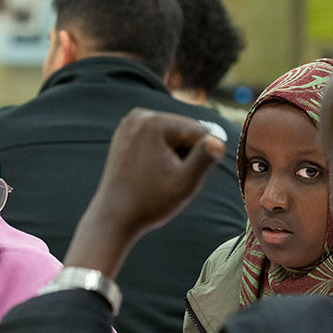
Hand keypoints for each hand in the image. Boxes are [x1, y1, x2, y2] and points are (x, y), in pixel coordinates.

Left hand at [64, 109, 224, 276]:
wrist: (114, 218)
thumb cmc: (150, 204)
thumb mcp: (184, 184)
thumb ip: (204, 160)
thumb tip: (218, 142)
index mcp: (155, 122)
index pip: (202, 133)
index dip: (198, 160)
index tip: (175, 177)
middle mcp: (140, 115)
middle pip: (187, 131)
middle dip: (185, 155)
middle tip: (164, 178)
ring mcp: (131, 122)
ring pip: (174, 135)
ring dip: (174, 155)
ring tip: (155, 175)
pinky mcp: (127, 131)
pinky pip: (159, 138)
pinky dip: (161, 153)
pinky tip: (149, 170)